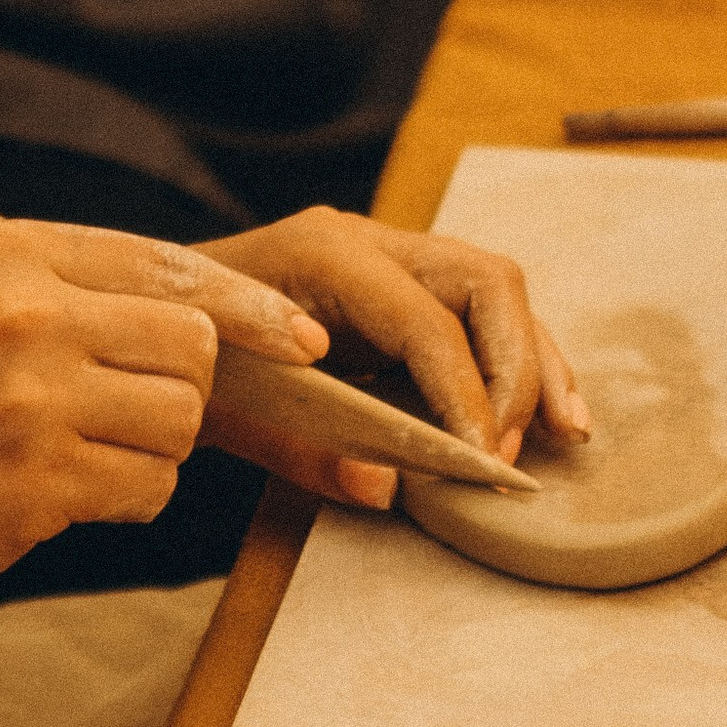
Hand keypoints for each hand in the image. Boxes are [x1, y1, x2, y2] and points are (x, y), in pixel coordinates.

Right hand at [0, 221, 326, 723]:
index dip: (245, 308)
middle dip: (181, 392)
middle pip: (192, 342)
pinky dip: (123, 502)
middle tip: (120, 422)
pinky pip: (147, 489)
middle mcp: (23, 309)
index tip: (302, 339)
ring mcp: (31, 395)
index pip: (167, 263)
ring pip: (180, 420)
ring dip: (150, 455)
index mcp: (5, 252)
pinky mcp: (38, 480)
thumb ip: (62, 297)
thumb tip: (200, 313)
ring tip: (75, 464)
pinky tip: (54, 501)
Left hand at [193, 206, 588, 511]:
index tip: (481, 460)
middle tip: (510, 451)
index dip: (465, 391)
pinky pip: (482, 308)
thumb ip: (302, 447)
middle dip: (516, 368)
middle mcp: (367, 240)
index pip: (424, 317)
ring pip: (495, 288)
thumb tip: (387, 486)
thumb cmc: (189, 354)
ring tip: (569, 430)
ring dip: (537, 360)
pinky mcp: (405, 282)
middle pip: (483, 279)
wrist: (157, 311)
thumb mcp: (228, 408)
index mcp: (323, 255)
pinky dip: (520, 357)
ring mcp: (391, 253)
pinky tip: (549, 410)